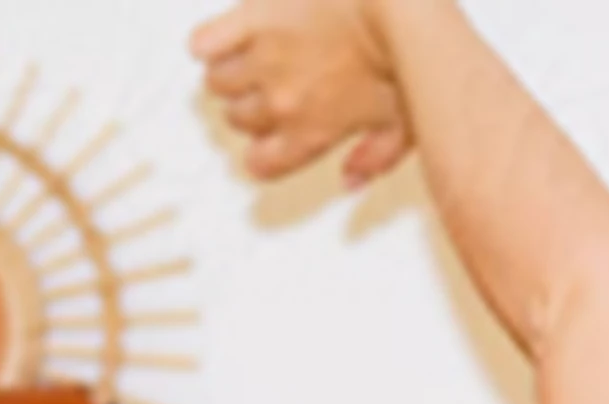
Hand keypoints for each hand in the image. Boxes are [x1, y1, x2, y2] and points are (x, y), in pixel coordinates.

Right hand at [191, 0, 414, 186]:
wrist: (394, 6)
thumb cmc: (405, 58)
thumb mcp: (405, 124)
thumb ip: (376, 157)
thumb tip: (352, 181)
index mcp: (312, 133)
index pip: (260, 164)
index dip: (264, 151)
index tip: (270, 138)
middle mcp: (281, 103)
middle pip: (238, 120)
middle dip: (254, 106)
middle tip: (274, 85)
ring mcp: (263, 60)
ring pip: (218, 82)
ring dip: (231, 73)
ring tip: (252, 58)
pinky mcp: (250, 18)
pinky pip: (203, 43)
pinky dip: (210, 43)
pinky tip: (228, 38)